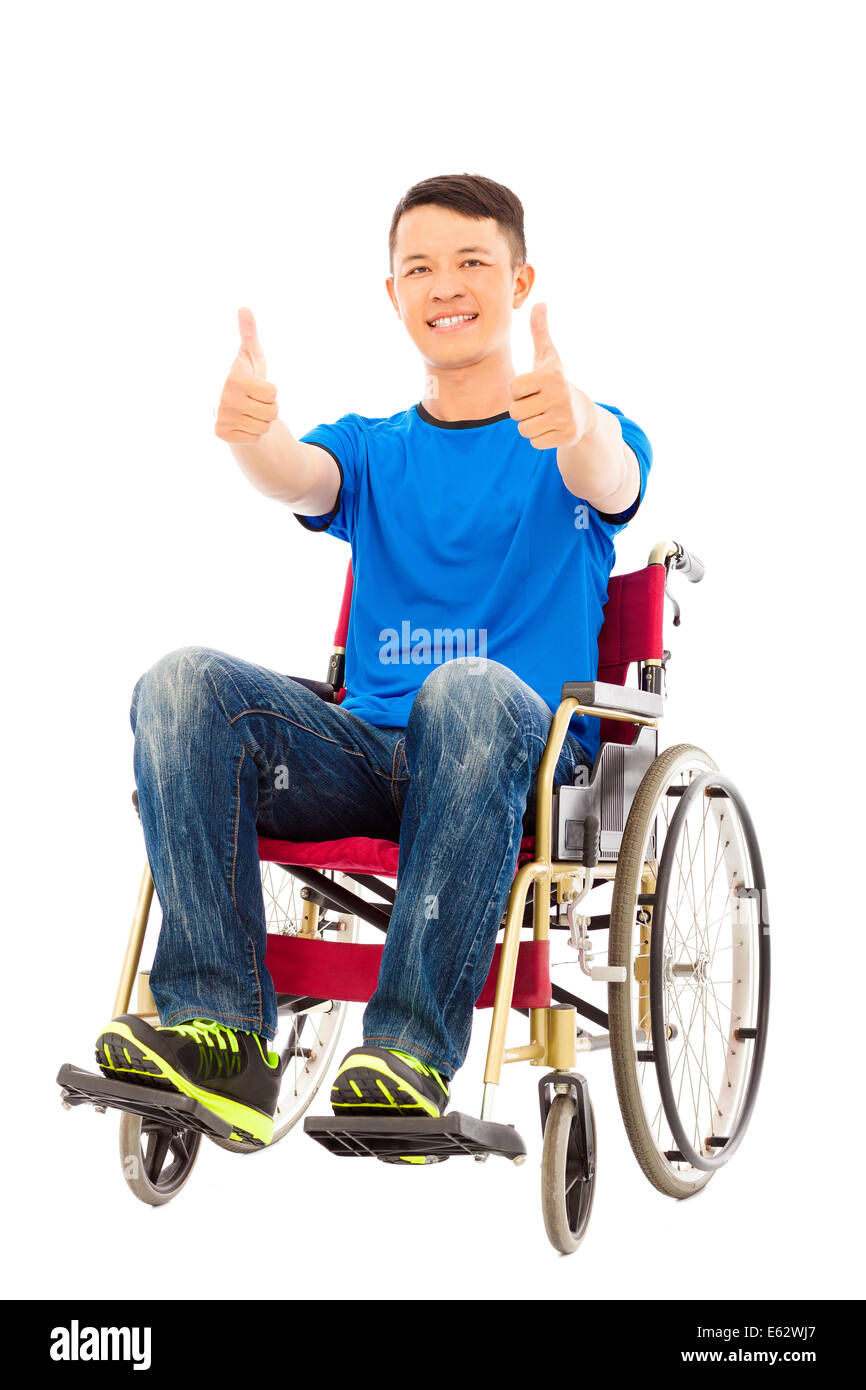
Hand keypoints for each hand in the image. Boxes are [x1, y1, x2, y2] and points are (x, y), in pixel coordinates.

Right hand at [215, 307, 279, 443]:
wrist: (228, 406)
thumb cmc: (245, 378)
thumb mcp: (250, 357)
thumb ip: (250, 334)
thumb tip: (244, 308)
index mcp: (234, 378)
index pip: (273, 392)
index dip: (271, 390)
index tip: (257, 386)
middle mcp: (224, 398)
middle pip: (272, 411)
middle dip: (269, 407)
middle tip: (254, 401)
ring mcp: (222, 416)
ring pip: (265, 426)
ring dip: (262, 420)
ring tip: (248, 411)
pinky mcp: (221, 433)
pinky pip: (255, 438)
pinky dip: (252, 432)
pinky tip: (242, 422)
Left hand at [507, 303, 596, 449]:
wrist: (582, 412)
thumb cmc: (555, 382)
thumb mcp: (548, 357)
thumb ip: (539, 332)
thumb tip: (539, 302)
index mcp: (551, 376)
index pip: (512, 388)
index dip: (518, 390)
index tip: (532, 388)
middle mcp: (559, 396)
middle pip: (515, 412)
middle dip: (522, 409)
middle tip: (538, 404)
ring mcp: (564, 418)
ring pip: (523, 429)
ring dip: (529, 424)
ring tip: (543, 415)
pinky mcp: (566, 437)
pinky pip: (534, 442)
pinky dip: (539, 437)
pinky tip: (551, 427)